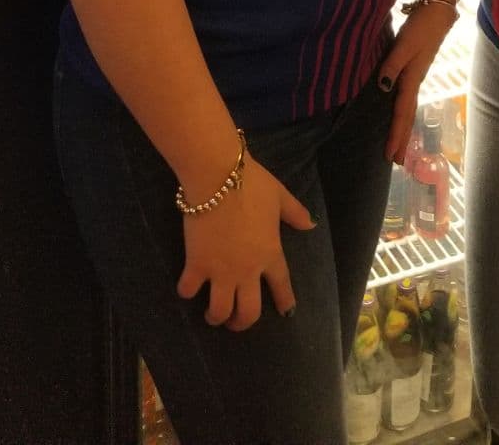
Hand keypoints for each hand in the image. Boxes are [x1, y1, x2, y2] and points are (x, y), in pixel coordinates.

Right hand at [176, 155, 315, 329]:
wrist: (218, 176)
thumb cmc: (252, 183)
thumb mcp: (280, 196)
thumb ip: (295, 212)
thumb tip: (311, 224)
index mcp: (270, 253)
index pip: (282, 286)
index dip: (285, 301)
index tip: (287, 313)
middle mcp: (247, 270)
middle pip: (248, 312)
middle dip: (242, 323)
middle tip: (235, 322)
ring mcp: (221, 270)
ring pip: (219, 310)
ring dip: (216, 316)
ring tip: (212, 314)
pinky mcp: (196, 264)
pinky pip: (189, 289)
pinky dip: (187, 291)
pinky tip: (187, 287)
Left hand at [378, 4, 456, 163]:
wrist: (437, 13)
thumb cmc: (421, 28)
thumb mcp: (404, 45)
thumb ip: (392, 65)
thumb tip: (382, 87)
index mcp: (412, 80)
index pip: (402, 114)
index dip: (396, 135)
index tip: (390, 155)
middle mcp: (415, 82)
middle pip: (407, 116)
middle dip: (402, 139)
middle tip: (397, 162)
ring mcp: (416, 77)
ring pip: (408, 109)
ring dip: (403, 128)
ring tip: (398, 145)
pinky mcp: (415, 70)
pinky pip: (407, 99)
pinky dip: (402, 112)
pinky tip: (399, 113)